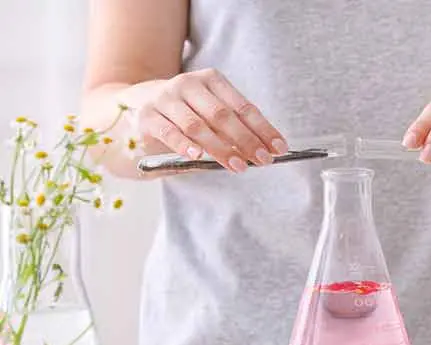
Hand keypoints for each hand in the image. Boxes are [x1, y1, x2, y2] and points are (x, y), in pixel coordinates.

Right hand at [132, 68, 286, 172]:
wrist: (137, 103)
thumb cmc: (185, 113)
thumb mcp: (210, 114)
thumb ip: (232, 128)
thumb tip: (262, 151)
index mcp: (212, 80)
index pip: (243, 107)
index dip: (263, 129)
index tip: (279, 148)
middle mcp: (189, 84)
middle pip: (223, 115)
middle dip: (247, 140)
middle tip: (263, 160)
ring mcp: (166, 99)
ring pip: (198, 125)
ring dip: (221, 148)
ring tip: (238, 166)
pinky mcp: (147, 116)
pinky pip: (169, 132)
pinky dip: (185, 145)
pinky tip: (198, 155)